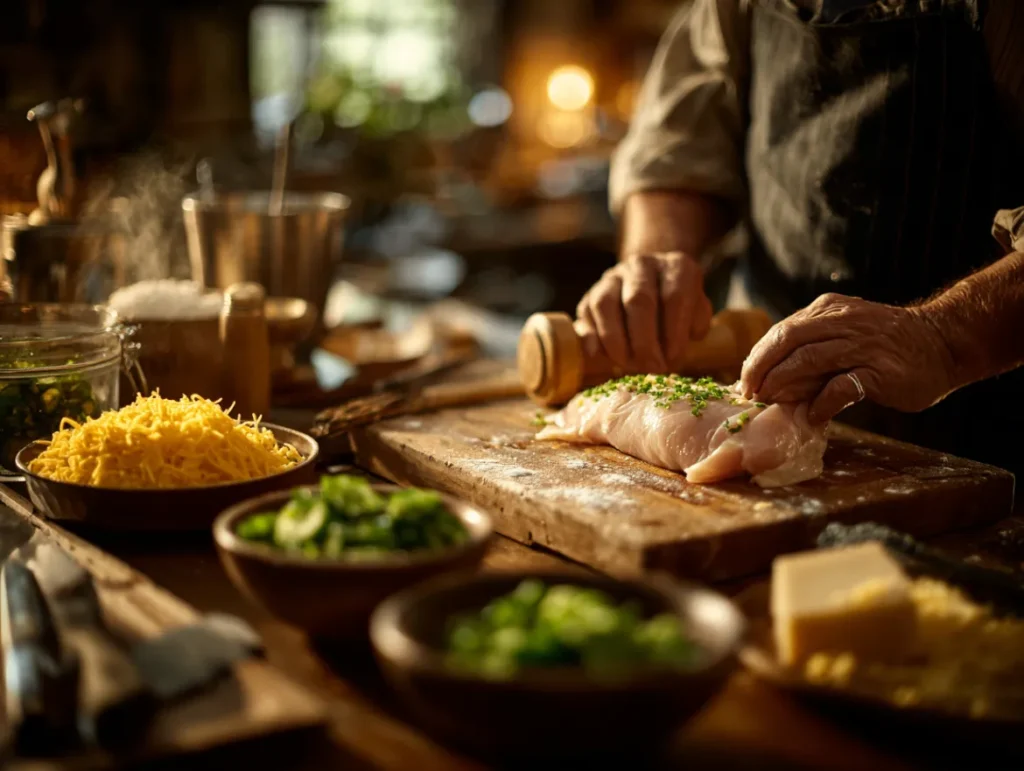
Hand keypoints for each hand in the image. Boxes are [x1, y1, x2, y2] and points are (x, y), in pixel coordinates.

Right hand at [575, 252, 712, 372]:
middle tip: (651, 368)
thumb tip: (676, 345)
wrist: (652, 289)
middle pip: (638, 300)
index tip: (673, 357)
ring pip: (606, 304)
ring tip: (627, 365)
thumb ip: (694, 326)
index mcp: (676, 267)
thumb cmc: (679, 310)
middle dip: (644, 340)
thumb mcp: (697, 313)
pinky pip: (585, 315)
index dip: (673, 330)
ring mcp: (612, 278)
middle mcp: (642, 265)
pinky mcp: (590, 295)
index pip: (674, 296)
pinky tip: (600, 356)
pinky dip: (591, 337)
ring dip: (616, 340)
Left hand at [739, 293, 955, 423]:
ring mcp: (862, 344)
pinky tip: (812, 416)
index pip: (780, 332)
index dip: (757, 358)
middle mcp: (842, 321)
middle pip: (787, 341)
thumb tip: (769, 381)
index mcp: (827, 310)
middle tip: (749, 393)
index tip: (743, 381)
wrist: (942, 344)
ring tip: (769, 402)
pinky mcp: (880, 370)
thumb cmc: (885, 346)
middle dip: (760, 369)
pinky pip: (841, 387)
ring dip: (782, 384)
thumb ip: (811, 350)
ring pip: (808, 360)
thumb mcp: (843, 335)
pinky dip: (821, 403)